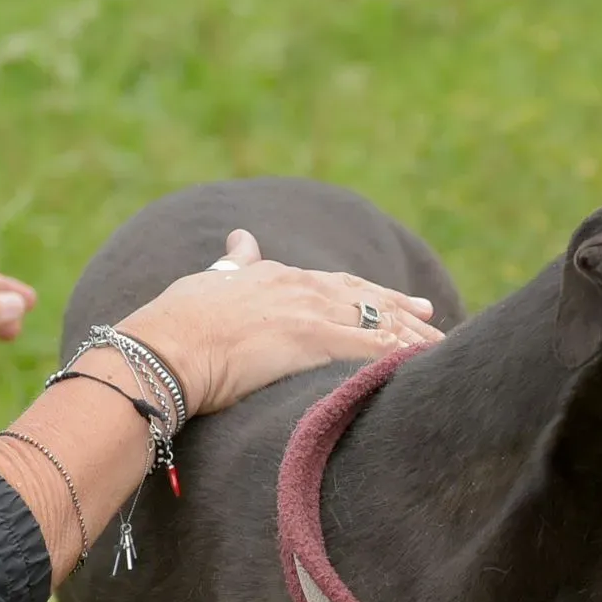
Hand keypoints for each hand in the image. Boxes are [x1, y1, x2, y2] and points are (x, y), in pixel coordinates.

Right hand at [111, 229, 440, 415]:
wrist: (164, 347)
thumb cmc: (175, 324)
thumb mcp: (210, 281)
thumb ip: (234, 262)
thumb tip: (242, 237)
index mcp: (277, 277)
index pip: (337, 285)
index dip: (370, 294)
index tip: (399, 302)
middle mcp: (299, 289)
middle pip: (365, 300)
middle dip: (402, 311)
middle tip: (433, 319)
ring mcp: (308, 313)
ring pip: (374, 322)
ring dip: (409, 337)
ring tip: (437, 350)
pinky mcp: (311, 340)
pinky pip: (366, 347)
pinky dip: (396, 354)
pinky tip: (417, 364)